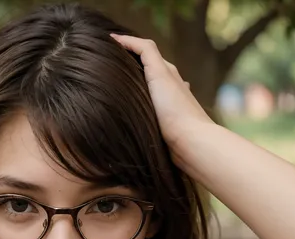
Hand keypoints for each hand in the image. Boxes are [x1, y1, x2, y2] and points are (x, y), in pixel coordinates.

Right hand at [110, 34, 213, 148]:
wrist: (190, 142)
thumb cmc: (175, 109)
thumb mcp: (160, 73)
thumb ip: (146, 53)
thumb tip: (125, 39)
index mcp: (167, 72)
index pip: (143, 51)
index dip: (125, 45)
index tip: (105, 43)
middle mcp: (169, 86)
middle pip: (146, 70)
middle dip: (127, 66)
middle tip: (104, 65)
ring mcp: (168, 106)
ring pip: (146, 90)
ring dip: (132, 87)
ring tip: (112, 89)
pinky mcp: (165, 124)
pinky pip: (147, 109)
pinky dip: (137, 105)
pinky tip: (129, 113)